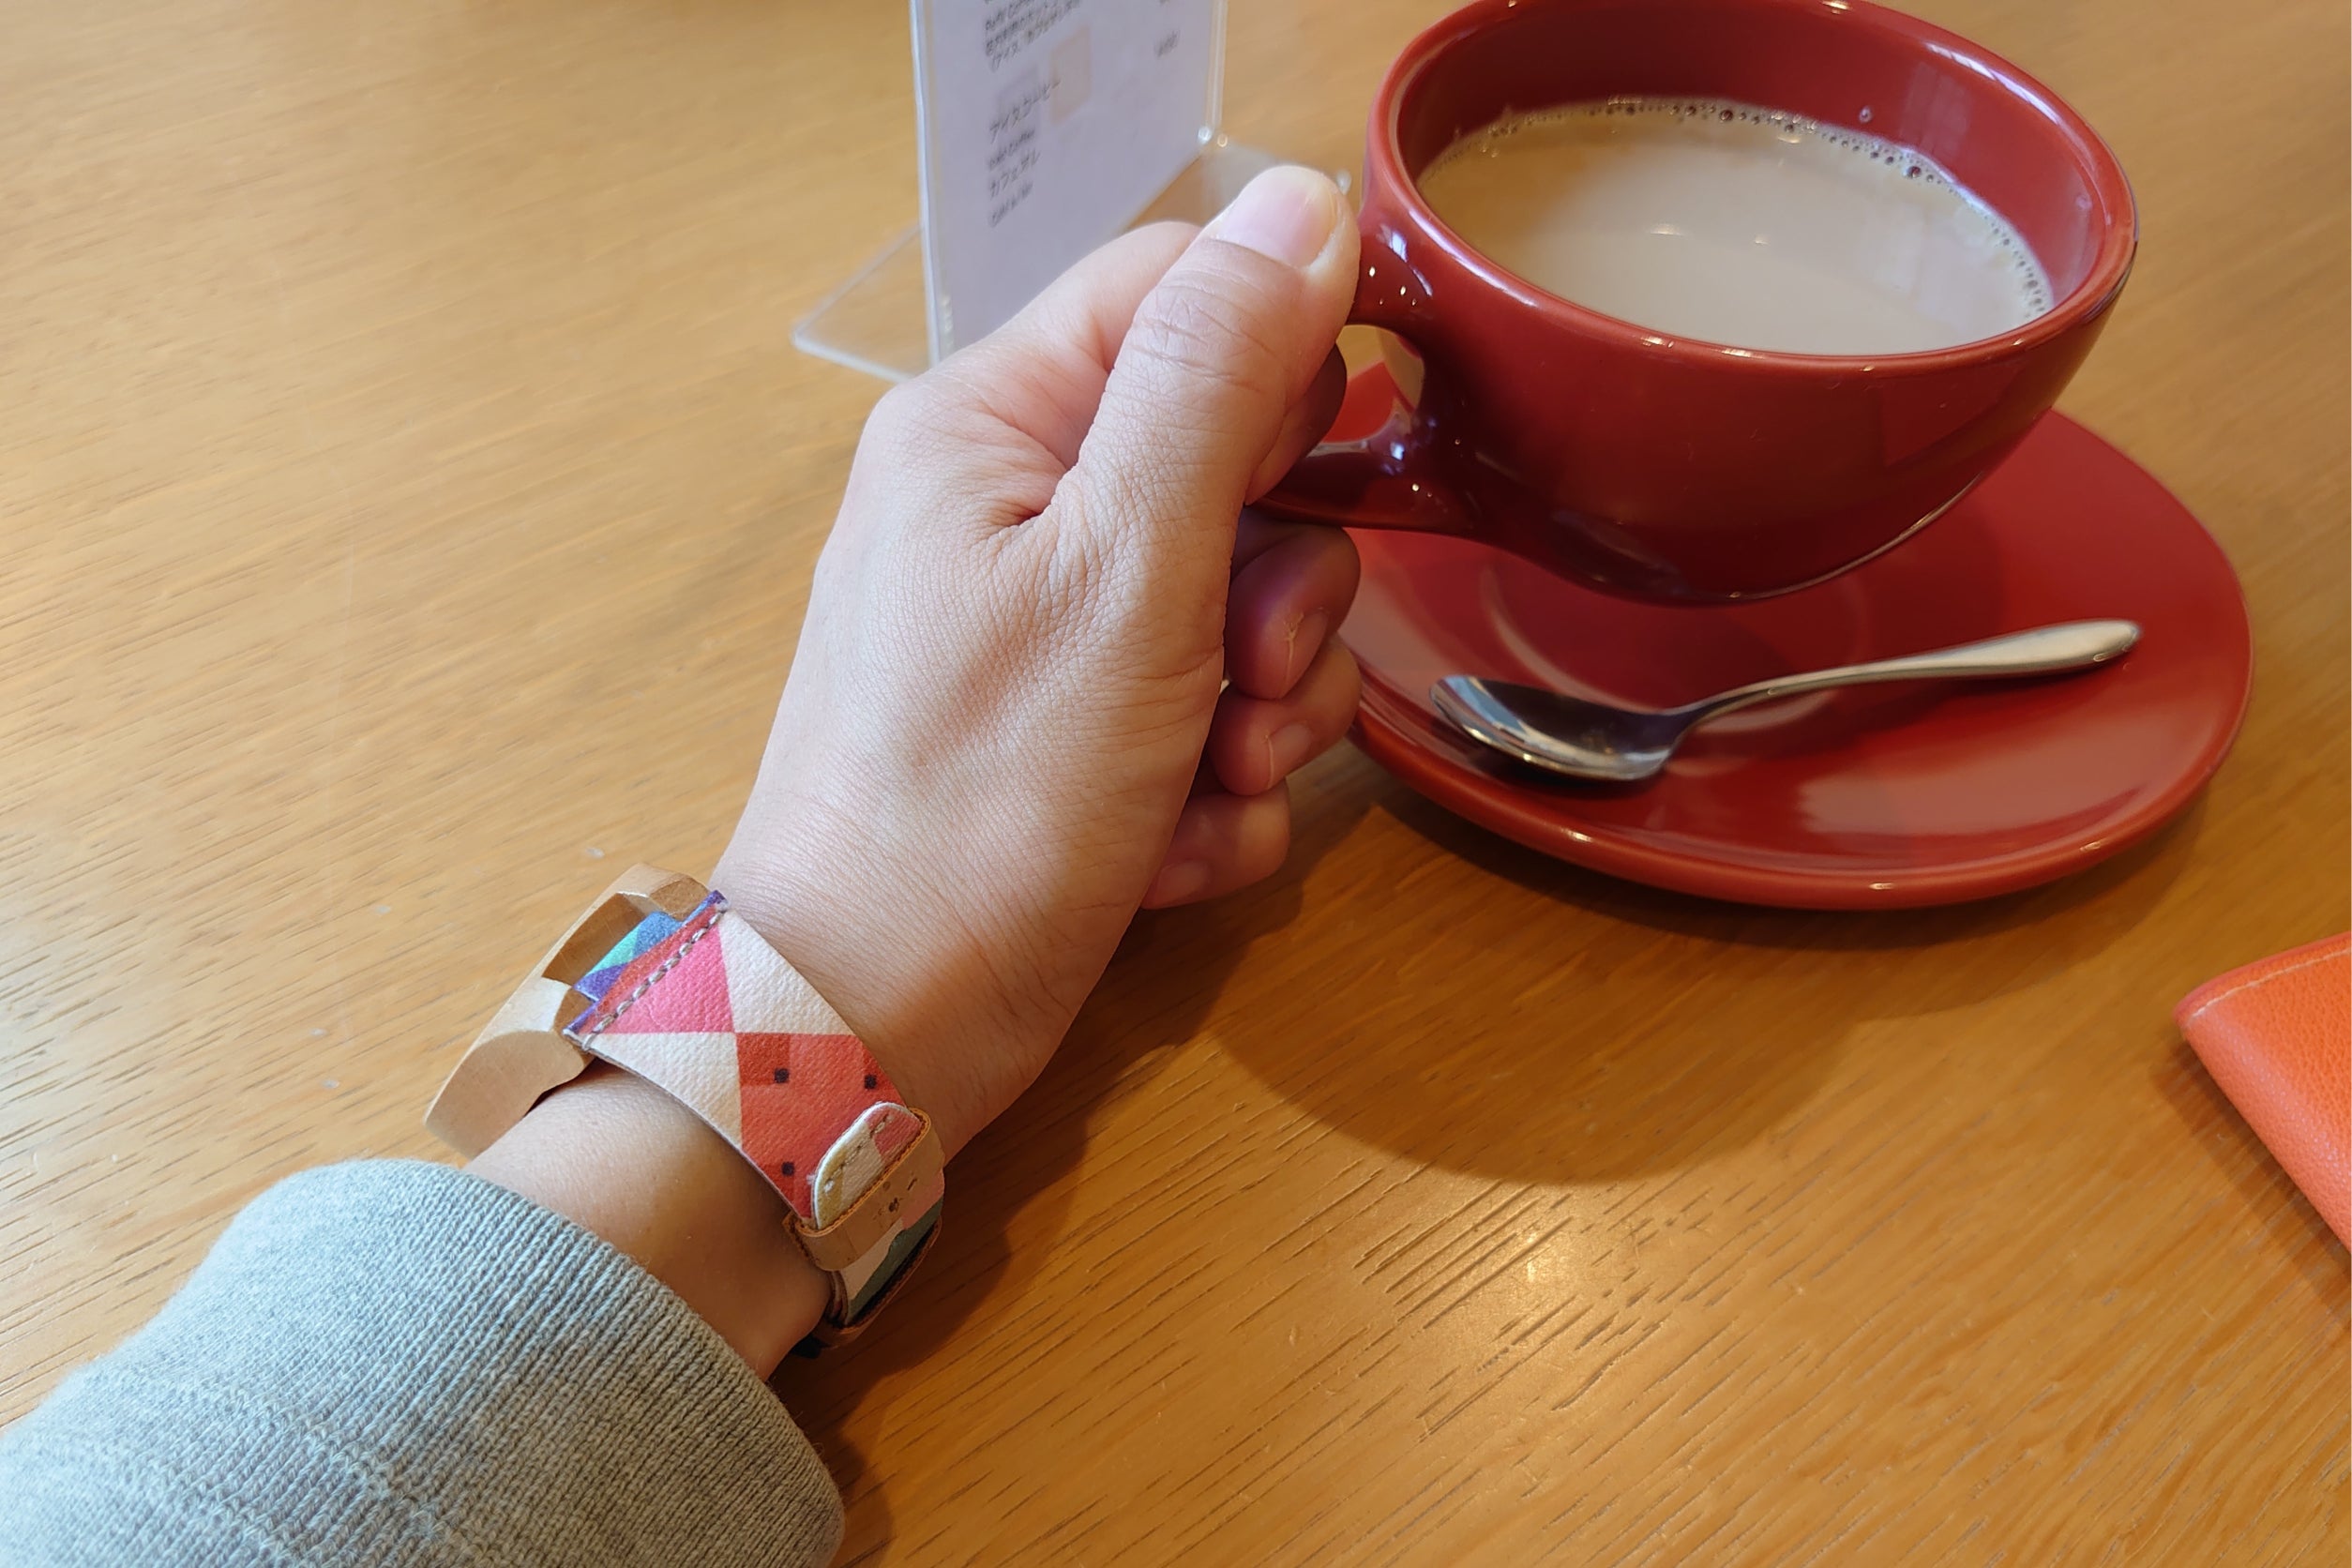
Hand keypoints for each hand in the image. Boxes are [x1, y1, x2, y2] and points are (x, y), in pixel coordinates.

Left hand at [478, 168, 1361, 1372]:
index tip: (1326, 472)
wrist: (875, 1029)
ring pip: (1243, 612)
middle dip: (1284, 589)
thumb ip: (1217, 380)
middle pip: (1235, 468)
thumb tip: (1306, 201)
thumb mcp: (1125, 567)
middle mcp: (1014, 512)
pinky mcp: (1075, 744)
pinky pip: (1207, 724)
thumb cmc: (985, 793)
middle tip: (1248, 674)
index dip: (1283, 371)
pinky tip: (1171, 848)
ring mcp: (1045, 636)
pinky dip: (1218, 791)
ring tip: (1209, 781)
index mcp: (996, 425)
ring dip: (1268, 709)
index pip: (1181, 298)